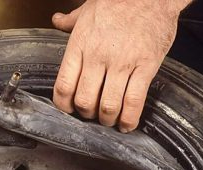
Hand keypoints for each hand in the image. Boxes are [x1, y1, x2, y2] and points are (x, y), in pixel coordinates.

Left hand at [52, 0, 189, 131]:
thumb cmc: (118, 0)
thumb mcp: (87, 9)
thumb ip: (70, 20)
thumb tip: (57, 20)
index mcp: (80, 45)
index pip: (63, 86)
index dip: (63, 105)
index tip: (68, 109)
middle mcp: (98, 57)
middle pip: (84, 101)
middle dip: (86, 115)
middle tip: (91, 115)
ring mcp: (123, 63)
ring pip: (109, 105)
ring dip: (107, 119)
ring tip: (109, 120)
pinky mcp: (146, 66)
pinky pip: (135, 100)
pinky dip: (130, 118)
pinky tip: (127, 124)